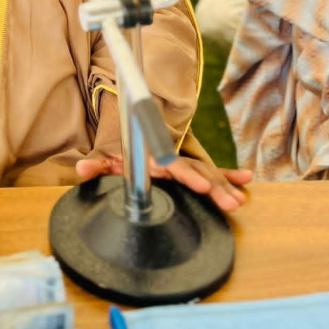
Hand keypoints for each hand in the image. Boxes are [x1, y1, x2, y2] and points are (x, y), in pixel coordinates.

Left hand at [75, 151, 251, 212]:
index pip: (171, 165)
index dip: (186, 174)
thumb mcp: (103, 154)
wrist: (125, 125)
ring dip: (225, 186)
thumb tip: (81, 169)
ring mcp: (183, 160)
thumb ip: (94, 163)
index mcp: (152, 156)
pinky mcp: (189, 165)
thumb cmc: (115, 146)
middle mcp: (171, 157)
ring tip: (240, 201)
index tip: (200, 185)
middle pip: (196, 170)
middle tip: (231, 202)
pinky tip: (246, 179)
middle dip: (214, 187)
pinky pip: (211, 170)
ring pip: (207, 172)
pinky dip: (228, 174)